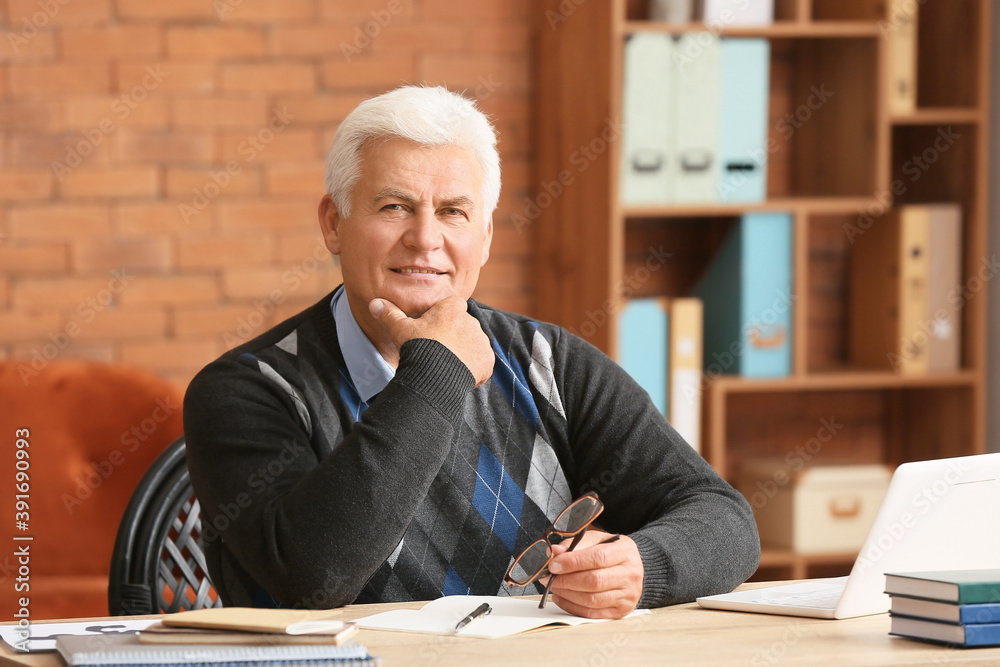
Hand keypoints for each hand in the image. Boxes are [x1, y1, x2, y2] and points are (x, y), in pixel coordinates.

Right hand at [369, 296, 493, 386]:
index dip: (442, 319)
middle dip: (453, 336)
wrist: (433, 375)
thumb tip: (374, 303)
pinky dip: (474, 368)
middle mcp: (472, 321)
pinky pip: (482, 362)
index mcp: (453, 308)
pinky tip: (457, 374)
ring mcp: (481, 341)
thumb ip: (390, 314)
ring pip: (473, 344)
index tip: (433, 331)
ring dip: (464, 352)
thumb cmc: (417, 347)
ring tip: (446, 365)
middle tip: (438, 351)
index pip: (451, 307)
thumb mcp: (399, 329)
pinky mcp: (487, 360)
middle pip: (463, 326)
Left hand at [543, 531, 643, 618]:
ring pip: (592, 600)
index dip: (573, 562)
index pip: (598, 558)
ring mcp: (627, 595)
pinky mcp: (620, 611)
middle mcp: (630, 574)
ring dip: (567, 594)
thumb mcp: (596, 540)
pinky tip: (562, 597)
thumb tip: (555, 552)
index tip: (554, 564)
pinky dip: (572, 606)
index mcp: (625, 551)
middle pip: (595, 581)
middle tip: (549, 577)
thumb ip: (576, 544)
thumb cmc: (611, 552)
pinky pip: (592, 613)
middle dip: (566, 580)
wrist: (631, 568)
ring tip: (554, 586)